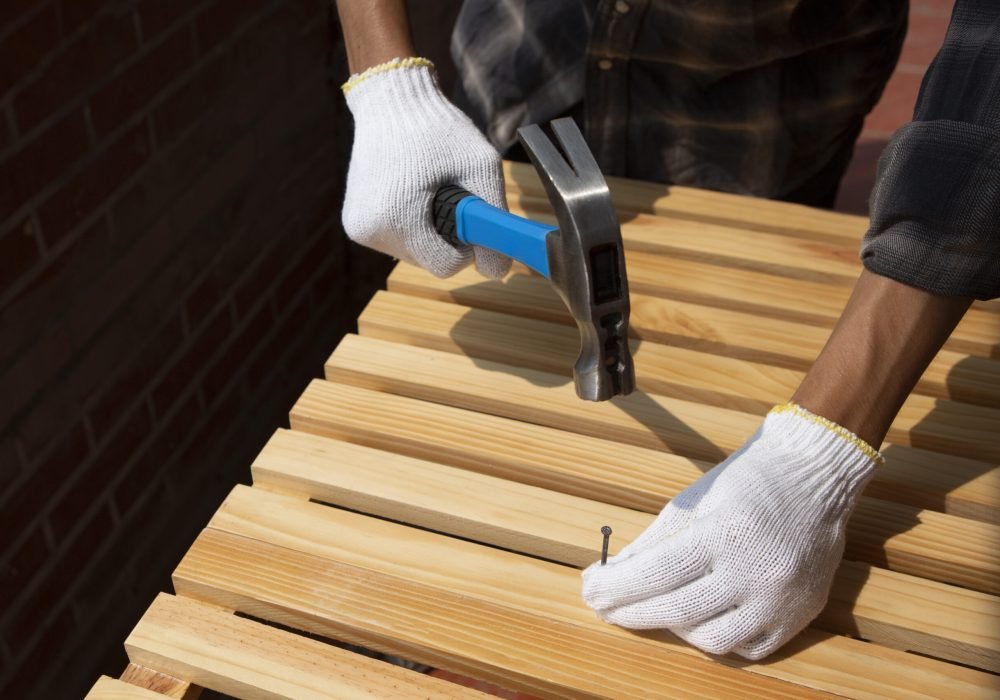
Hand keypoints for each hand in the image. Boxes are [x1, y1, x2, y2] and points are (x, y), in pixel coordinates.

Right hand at [341, 58, 509, 278]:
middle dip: (446, 237)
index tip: (469, 215)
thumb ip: (493, 219)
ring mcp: (359, 228)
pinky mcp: (354, 224)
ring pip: (412, 254)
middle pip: (429, 261)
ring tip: (427, 189)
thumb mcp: (480, 167)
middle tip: (449, 196)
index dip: (466, 246)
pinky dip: (409, 226)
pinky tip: (409, 193)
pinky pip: (395, 241)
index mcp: (399, 217)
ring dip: (428, 232)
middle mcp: (372, 229)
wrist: (392, 102)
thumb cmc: (439, 129)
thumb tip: (497, 271)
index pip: (446, 265)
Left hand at [581, 403, 880, 658]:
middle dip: (631, 612)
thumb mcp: (691, 501)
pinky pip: (748, 648)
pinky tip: (701, 618)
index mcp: (724, 533)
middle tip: (605, 608)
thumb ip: (653, 542)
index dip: (617, 587)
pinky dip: (718, 638)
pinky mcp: (799, 615)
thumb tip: (613, 576)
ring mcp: (780, 599)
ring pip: (711, 640)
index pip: (656, 572)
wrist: (811, 477)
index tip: (591, 590)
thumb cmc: (744, 483)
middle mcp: (755, 570)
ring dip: (674, 627)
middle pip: (677, 610)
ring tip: (660, 607)